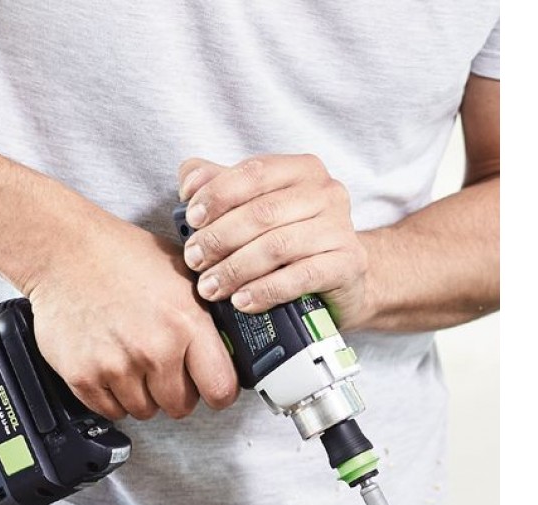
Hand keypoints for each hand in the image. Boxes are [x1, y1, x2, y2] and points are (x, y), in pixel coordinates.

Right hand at [26, 212, 238, 420]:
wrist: (64, 249)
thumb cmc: (119, 255)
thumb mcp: (182, 273)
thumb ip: (205, 316)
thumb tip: (227, 346)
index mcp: (186, 322)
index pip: (221, 389)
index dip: (218, 392)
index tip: (211, 388)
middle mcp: (154, 349)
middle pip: (181, 406)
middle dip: (176, 391)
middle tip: (164, 369)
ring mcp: (117, 366)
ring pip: (144, 411)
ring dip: (142, 394)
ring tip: (132, 359)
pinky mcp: (84, 377)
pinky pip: (111, 411)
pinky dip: (112, 396)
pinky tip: (110, 365)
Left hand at [177, 155, 370, 329]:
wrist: (345, 276)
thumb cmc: (293, 239)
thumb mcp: (258, 207)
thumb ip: (221, 186)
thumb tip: (189, 182)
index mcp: (302, 170)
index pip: (254, 172)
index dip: (218, 194)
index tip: (192, 218)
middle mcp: (326, 193)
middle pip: (263, 213)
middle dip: (220, 238)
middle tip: (194, 261)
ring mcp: (340, 228)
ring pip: (278, 246)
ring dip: (236, 269)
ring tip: (210, 287)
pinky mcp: (348, 265)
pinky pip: (300, 277)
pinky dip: (265, 291)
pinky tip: (241, 301)